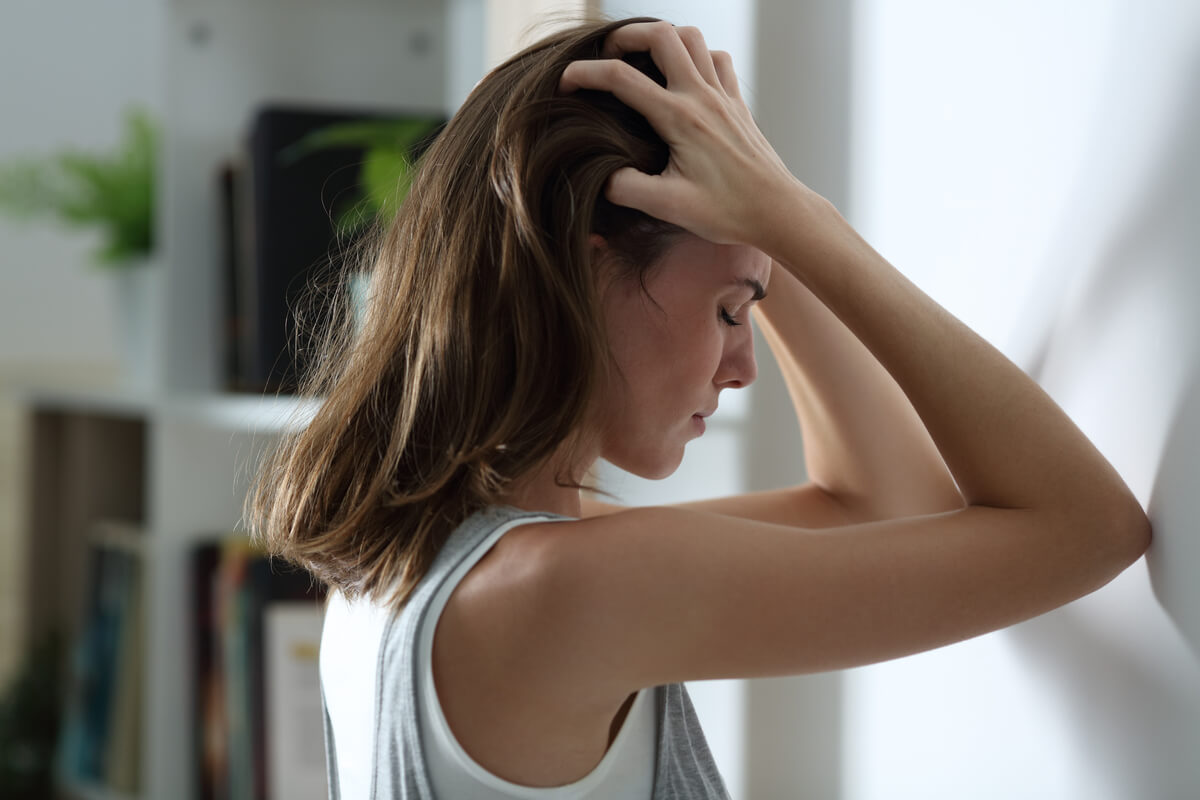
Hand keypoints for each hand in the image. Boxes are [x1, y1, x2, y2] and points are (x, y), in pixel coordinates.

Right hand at [559, 21, 808, 246]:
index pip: (622, 79)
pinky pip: (717, 59)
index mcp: (680, 118)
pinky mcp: (737, 103)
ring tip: (642, 58)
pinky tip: (684, 77)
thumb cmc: (727, 211)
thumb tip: (601, 175)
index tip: (564, 82)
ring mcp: (723, 96)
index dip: (585, 74)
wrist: (777, 211)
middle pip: (662, 35)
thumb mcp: (668, 207)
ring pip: (693, 39)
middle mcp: (702, 97)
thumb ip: (626, 188)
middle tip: (607, 56)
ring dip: (663, 38)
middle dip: (627, 36)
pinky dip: (696, 55)